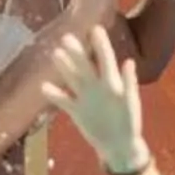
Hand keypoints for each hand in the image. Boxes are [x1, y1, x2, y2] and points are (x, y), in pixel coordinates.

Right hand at [39, 26, 147, 168]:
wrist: (119, 145)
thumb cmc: (130, 122)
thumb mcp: (130, 102)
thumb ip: (129, 82)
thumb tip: (129, 62)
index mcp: (112, 82)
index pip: (105, 59)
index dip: (101, 45)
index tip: (95, 28)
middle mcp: (97, 86)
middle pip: (84, 66)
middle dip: (76, 52)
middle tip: (67, 37)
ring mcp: (85, 98)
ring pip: (72, 78)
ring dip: (64, 67)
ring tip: (55, 54)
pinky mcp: (76, 111)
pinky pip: (62, 100)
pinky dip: (53, 94)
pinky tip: (43, 86)